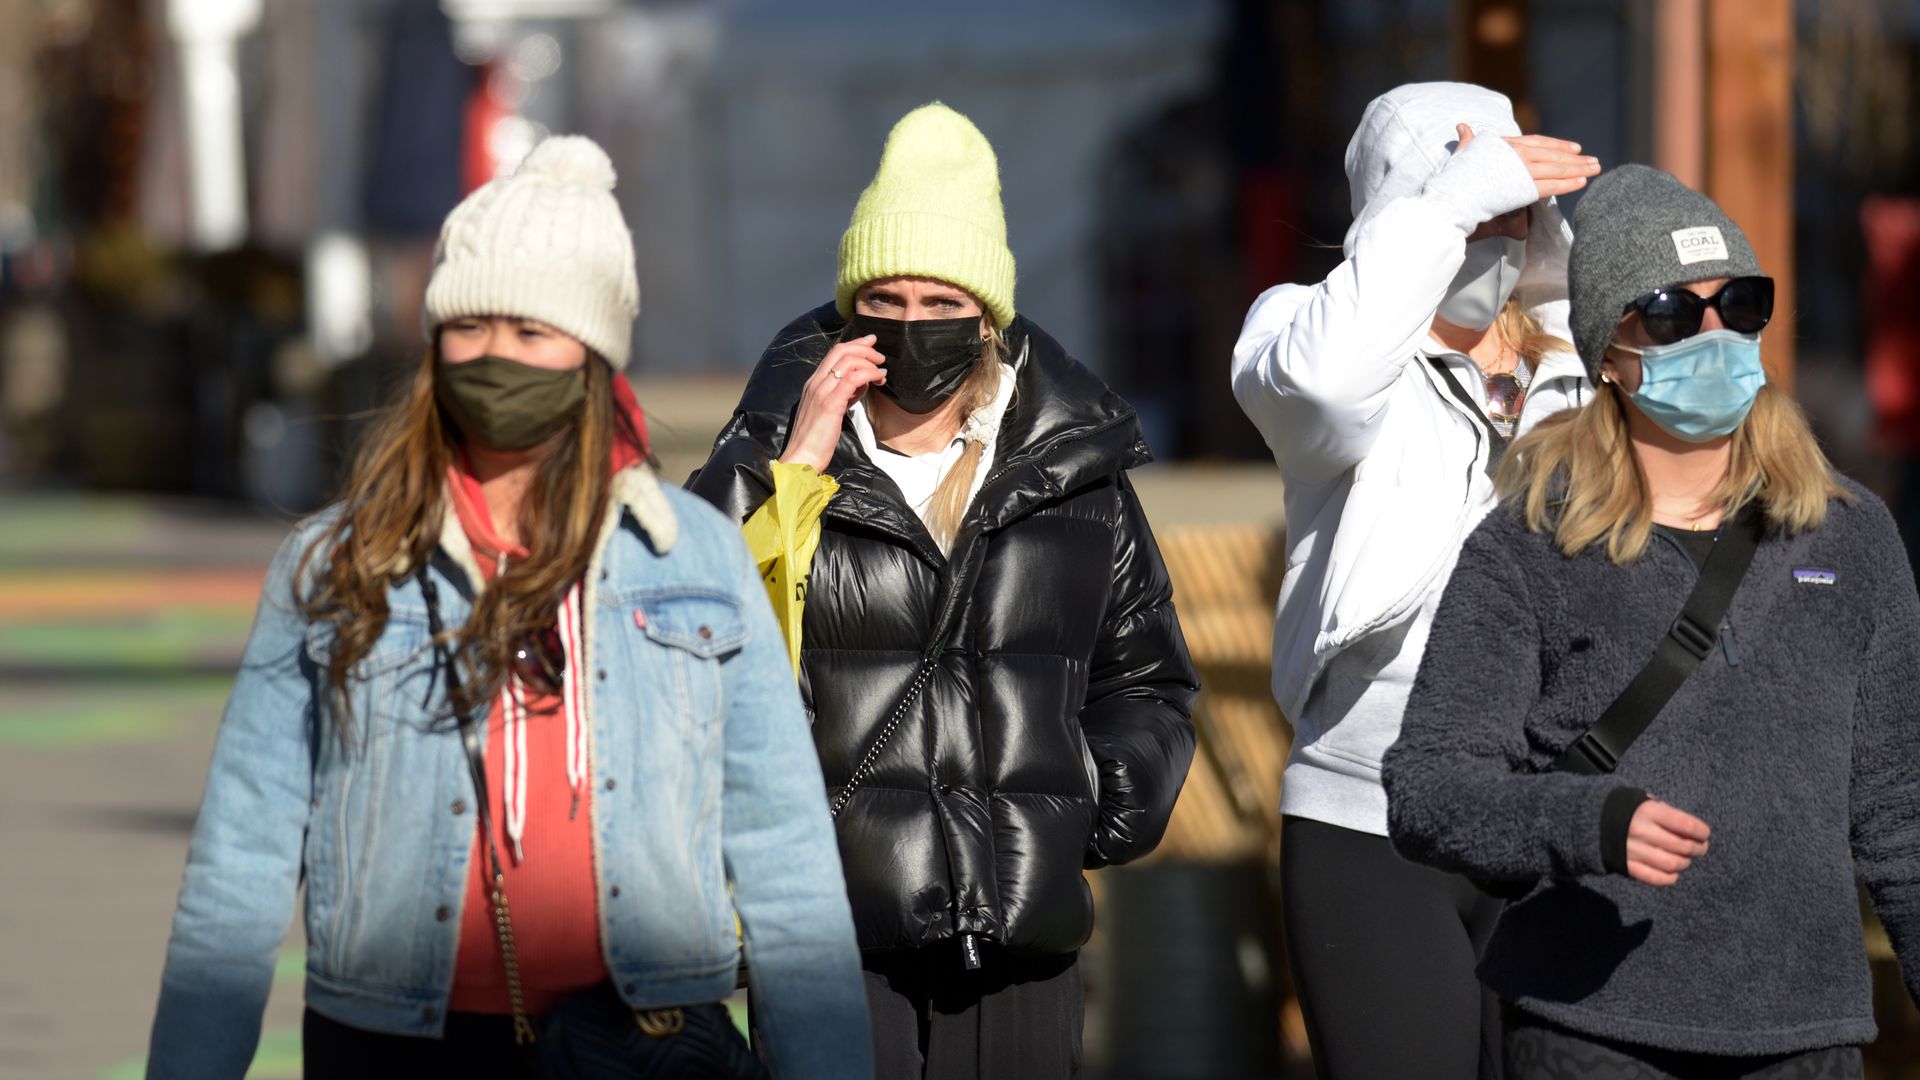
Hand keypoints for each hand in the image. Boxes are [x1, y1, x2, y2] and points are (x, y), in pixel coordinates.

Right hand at [778, 335, 885, 470]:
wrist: (802, 457)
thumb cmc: (816, 440)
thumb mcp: (830, 411)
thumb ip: (844, 395)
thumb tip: (862, 385)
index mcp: (813, 383)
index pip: (833, 353)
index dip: (854, 345)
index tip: (871, 343)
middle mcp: (815, 383)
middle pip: (840, 351)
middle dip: (864, 349)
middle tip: (880, 358)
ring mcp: (821, 391)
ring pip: (847, 361)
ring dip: (869, 362)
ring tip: (881, 373)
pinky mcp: (830, 403)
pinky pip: (852, 379)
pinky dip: (869, 374)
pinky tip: (878, 379)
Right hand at [1456, 123, 1598, 199]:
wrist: (1453, 193)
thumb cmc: (1454, 175)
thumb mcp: (1462, 153)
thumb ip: (1468, 140)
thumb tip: (1462, 127)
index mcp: (1506, 145)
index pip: (1538, 142)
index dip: (1557, 145)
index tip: (1573, 148)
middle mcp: (1518, 154)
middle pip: (1553, 155)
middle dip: (1576, 158)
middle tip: (1594, 161)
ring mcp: (1523, 170)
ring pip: (1557, 168)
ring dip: (1579, 168)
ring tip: (1596, 168)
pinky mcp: (1525, 187)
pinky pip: (1552, 185)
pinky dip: (1569, 183)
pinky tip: (1583, 181)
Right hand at [1625, 799, 1710, 885]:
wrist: (1592, 821)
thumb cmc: (1627, 810)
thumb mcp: (1645, 801)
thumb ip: (1667, 813)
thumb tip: (1692, 831)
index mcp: (1648, 811)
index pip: (1687, 825)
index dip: (1702, 832)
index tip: (1704, 834)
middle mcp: (1641, 831)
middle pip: (1683, 846)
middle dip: (1698, 848)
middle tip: (1700, 848)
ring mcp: (1633, 850)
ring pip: (1673, 864)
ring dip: (1685, 863)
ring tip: (1685, 859)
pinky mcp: (1627, 866)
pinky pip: (1655, 878)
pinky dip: (1669, 878)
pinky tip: (1672, 872)